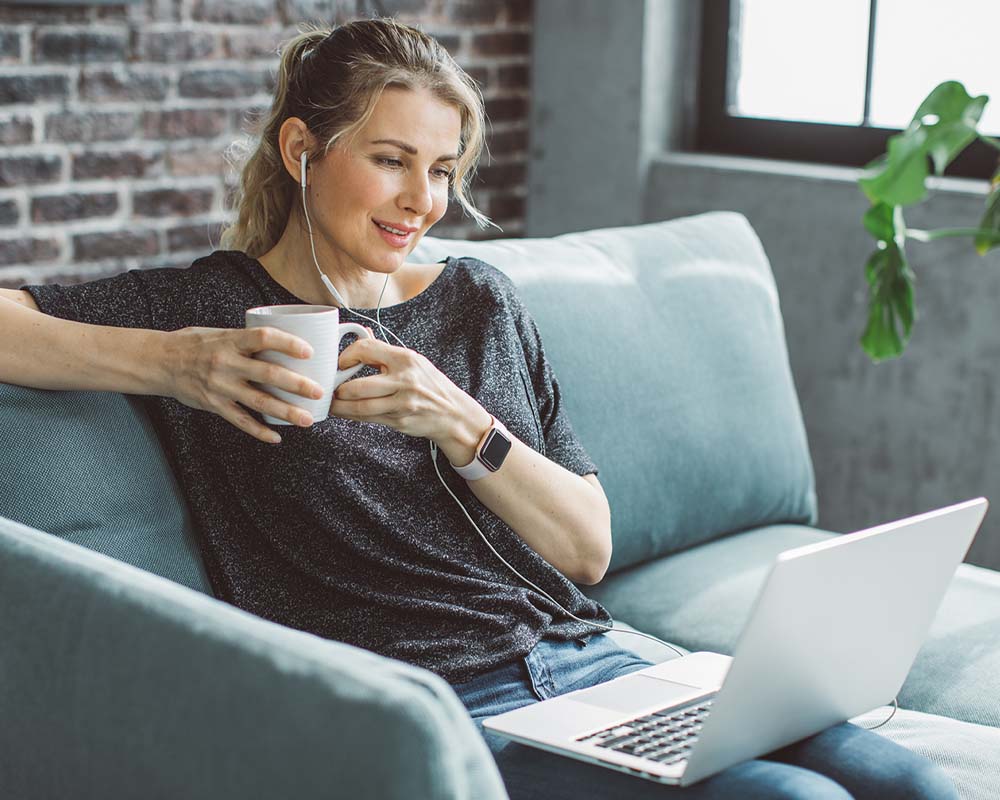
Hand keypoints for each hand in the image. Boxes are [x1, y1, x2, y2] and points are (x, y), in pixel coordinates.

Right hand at [163, 326, 325, 442]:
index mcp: (230, 341)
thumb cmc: (195, 344)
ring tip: (306, 419)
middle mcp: (226, 364)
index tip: (309, 351)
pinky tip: (276, 437)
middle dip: (296, 384)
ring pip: (258, 402)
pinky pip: (240, 421)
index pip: (263, 338)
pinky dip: (259, 431)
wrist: (160, 362)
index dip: (288, 343)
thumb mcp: (221, 333)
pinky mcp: (214, 405)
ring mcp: (220, 386)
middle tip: (318, 392)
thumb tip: (284, 342)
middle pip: (267, 374)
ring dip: (285, 412)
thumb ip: (248, 340)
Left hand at [330, 332, 487, 449]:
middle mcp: (404, 381)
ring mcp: (402, 403)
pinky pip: (368, 418)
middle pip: (358, 385)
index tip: (340, 363)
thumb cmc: (431, 385)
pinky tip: (345, 411)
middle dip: (338, 388)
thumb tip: (361, 335)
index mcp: (405, 359)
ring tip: (333, 402)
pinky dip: (352, 415)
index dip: (346, 356)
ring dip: (340, 406)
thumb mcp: (414, 361)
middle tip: (331, 387)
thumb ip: (385, 352)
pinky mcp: (399, 421)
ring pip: (360, 407)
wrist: (453, 413)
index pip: (366, 349)